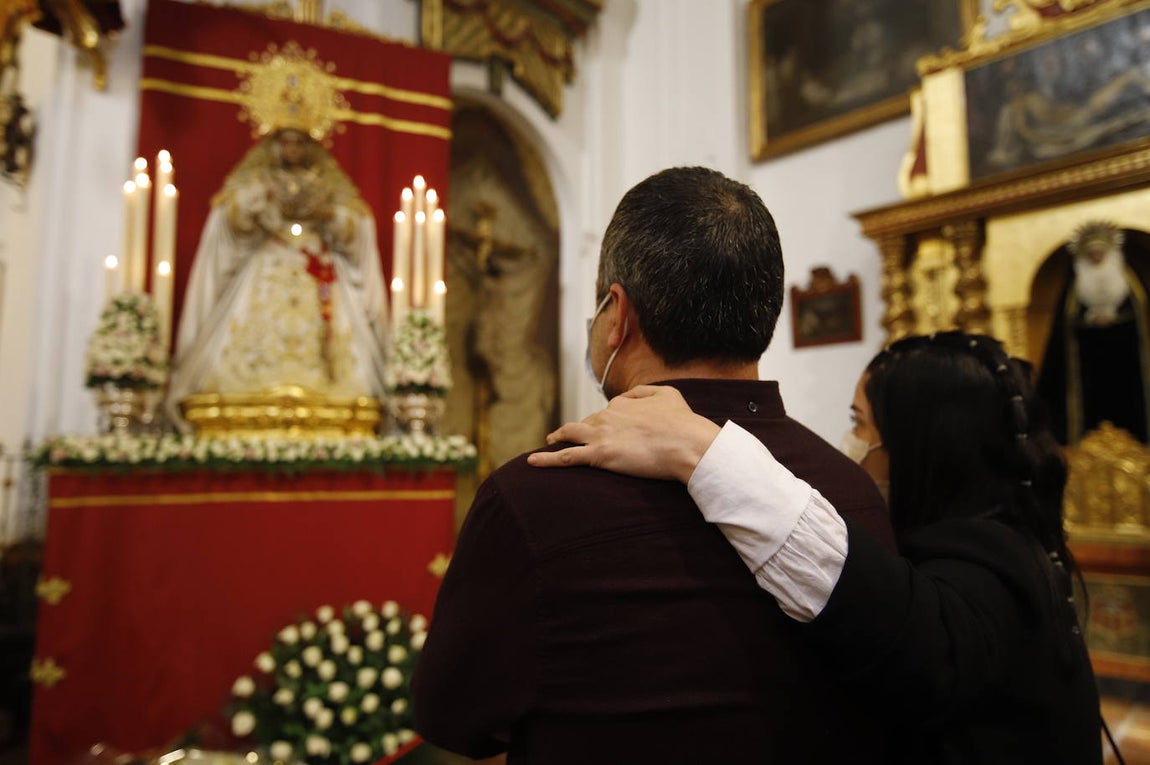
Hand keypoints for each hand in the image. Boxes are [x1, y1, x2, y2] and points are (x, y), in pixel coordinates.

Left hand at [527, 385, 720, 483]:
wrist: (687, 444)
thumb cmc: (683, 422)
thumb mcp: (668, 394)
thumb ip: (645, 391)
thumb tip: (628, 395)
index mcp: (622, 403)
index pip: (606, 412)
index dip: (606, 422)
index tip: (608, 430)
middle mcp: (607, 415)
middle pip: (587, 423)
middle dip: (581, 430)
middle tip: (577, 439)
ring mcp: (601, 435)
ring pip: (570, 434)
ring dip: (557, 437)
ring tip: (549, 441)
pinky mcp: (599, 455)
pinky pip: (566, 457)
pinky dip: (547, 459)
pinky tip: (532, 462)